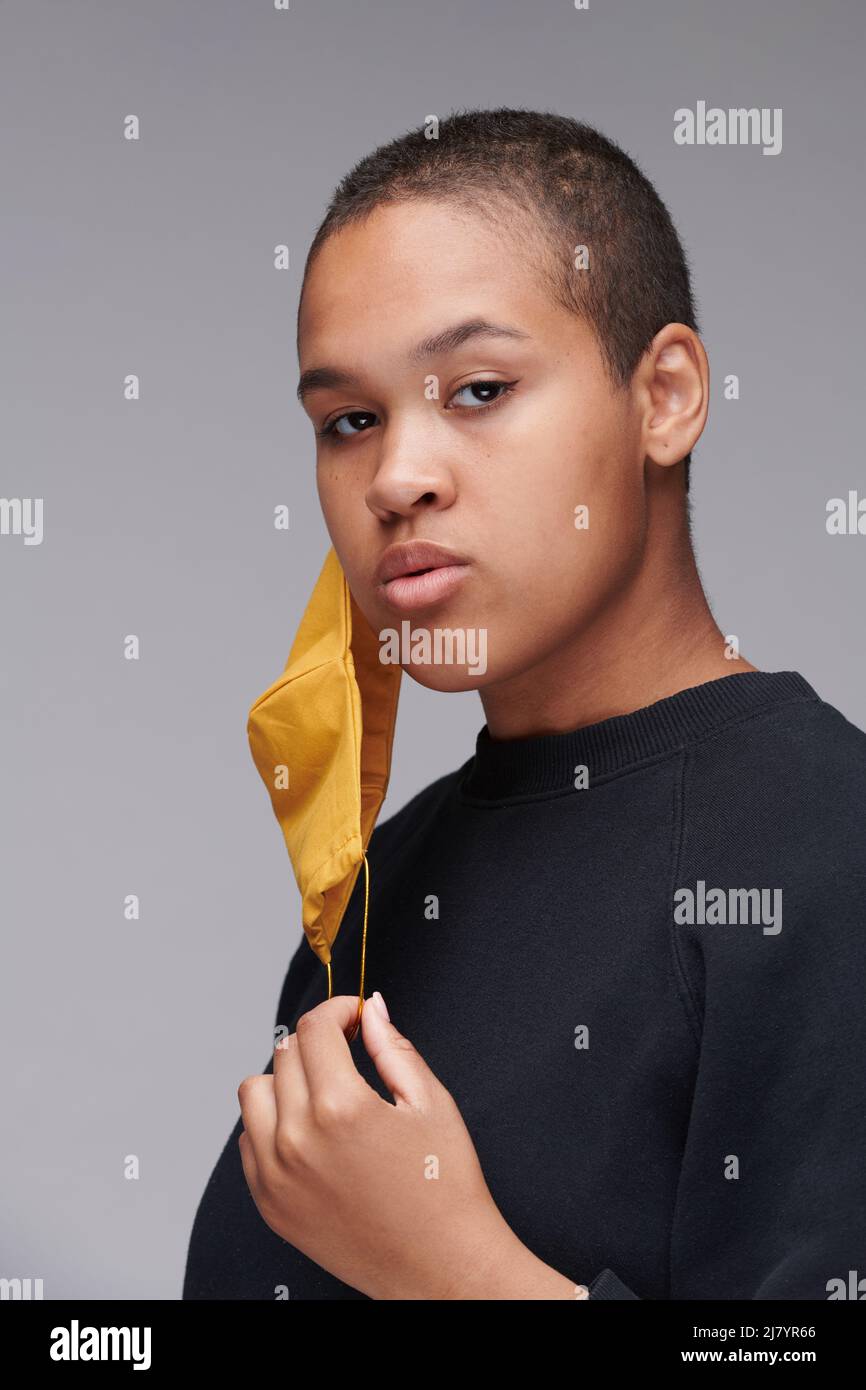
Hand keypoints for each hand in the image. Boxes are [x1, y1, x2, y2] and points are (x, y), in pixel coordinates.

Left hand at [237, 991, 578, 1298]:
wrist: (441, 1267)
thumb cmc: (444, 1188)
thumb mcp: (430, 1103)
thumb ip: (393, 1048)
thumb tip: (372, 1009)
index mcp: (342, 1108)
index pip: (315, 1029)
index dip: (337, 1010)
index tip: (352, 1015)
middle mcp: (299, 1139)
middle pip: (285, 1055)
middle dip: (318, 1042)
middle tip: (348, 1050)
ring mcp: (277, 1175)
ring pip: (254, 1093)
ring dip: (285, 1080)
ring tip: (323, 1091)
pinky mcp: (270, 1204)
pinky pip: (249, 1141)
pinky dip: (272, 1125)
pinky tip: (310, 1131)